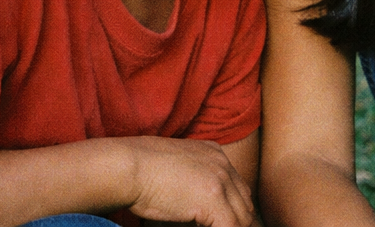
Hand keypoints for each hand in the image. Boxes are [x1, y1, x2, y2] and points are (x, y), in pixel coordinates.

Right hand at [126, 136, 255, 225]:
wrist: (130, 166)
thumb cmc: (142, 173)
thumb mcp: (180, 172)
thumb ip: (196, 187)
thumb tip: (198, 214)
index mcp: (216, 155)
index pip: (238, 190)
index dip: (233, 213)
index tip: (222, 223)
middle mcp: (223, 164)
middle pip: (244, 203)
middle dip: (235, 222)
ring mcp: (220, 179)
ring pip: (242, 218)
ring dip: (230, 226)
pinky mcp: (213, 198)